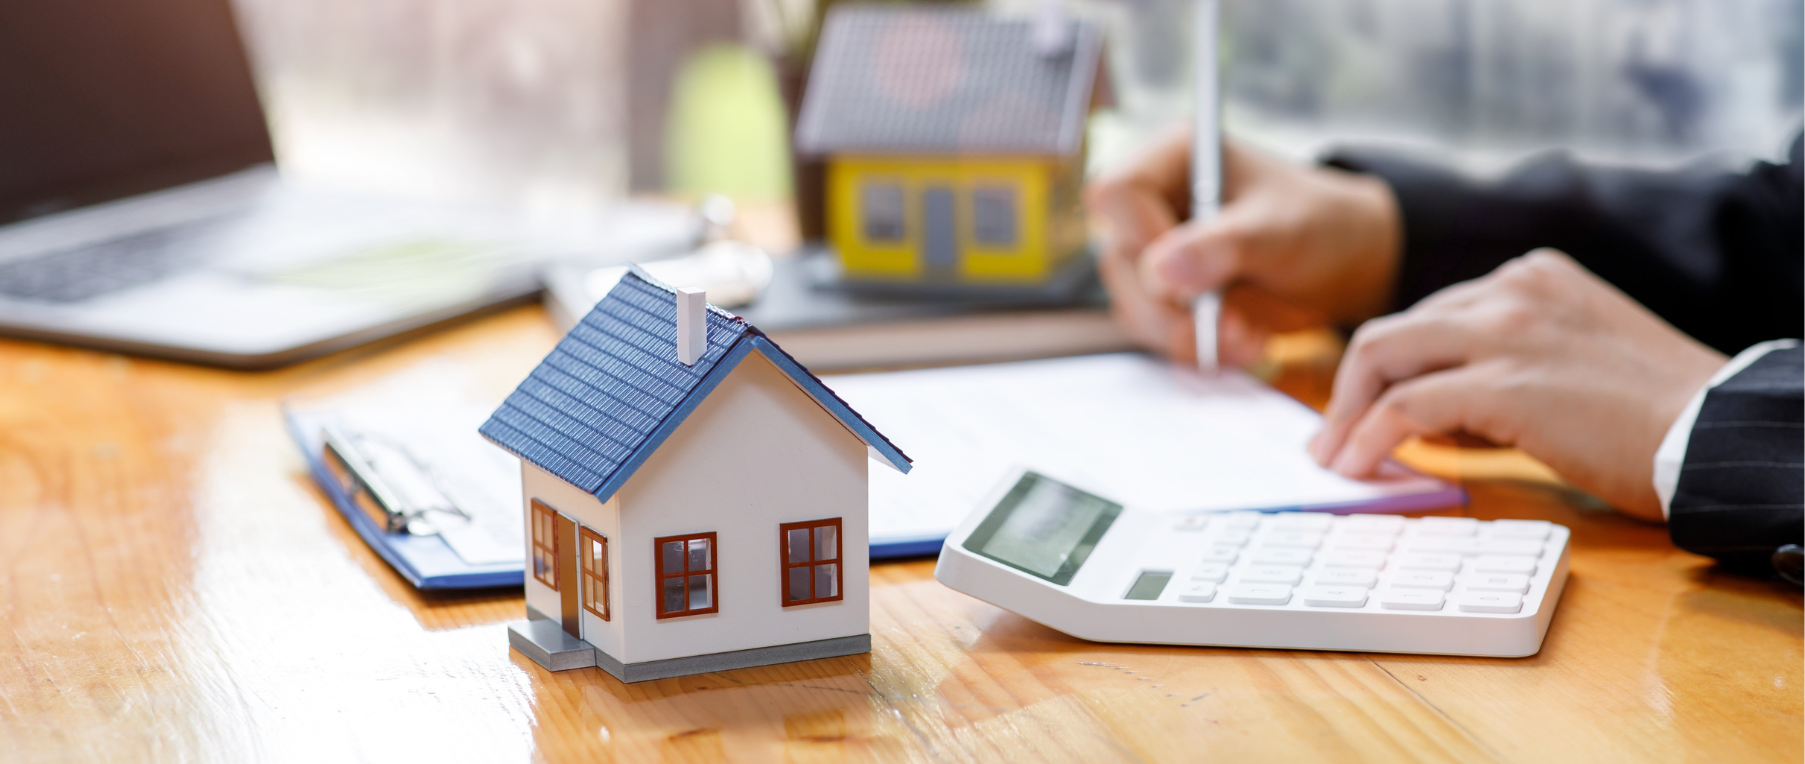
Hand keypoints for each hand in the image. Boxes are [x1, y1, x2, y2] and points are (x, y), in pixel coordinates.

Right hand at [1085, 127, 1402, 364]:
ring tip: (1245, 339)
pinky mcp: (1162, 298)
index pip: (1118, 192)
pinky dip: (1194, 348)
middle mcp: (1151, 205)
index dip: (1142, 234)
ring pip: (1133, 304)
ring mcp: (1152, 255)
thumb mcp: (1279, 229)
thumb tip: (1160, 270)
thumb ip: (1222, 245)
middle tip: (1230, 326)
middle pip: (1121, 259)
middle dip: (1174, 306)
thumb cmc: (1316, 224)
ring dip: (1186, 335)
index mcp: (1173, 159)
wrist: (1339, 265)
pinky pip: (1154, 332)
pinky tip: (1239, 344)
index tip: (1189, 272)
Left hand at [1309, 249, 1728, 520]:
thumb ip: (1501, 370)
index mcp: (1530, 278)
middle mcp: (1511, 289)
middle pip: (1391, 332)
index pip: (1429, 317)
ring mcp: (1505, 331)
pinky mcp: (1504, 383)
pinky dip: (1369, 438)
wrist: (1715, 431)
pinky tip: (1359, 466)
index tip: (1362, 409)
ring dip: (1346, 414)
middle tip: (1330, 438)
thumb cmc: (1655, 414)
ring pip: (1383, 357)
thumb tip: (1426, 417)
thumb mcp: (1570, 361)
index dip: (1388, 370)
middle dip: (1348, 389)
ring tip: (1335, 459)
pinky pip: (1406, 406)